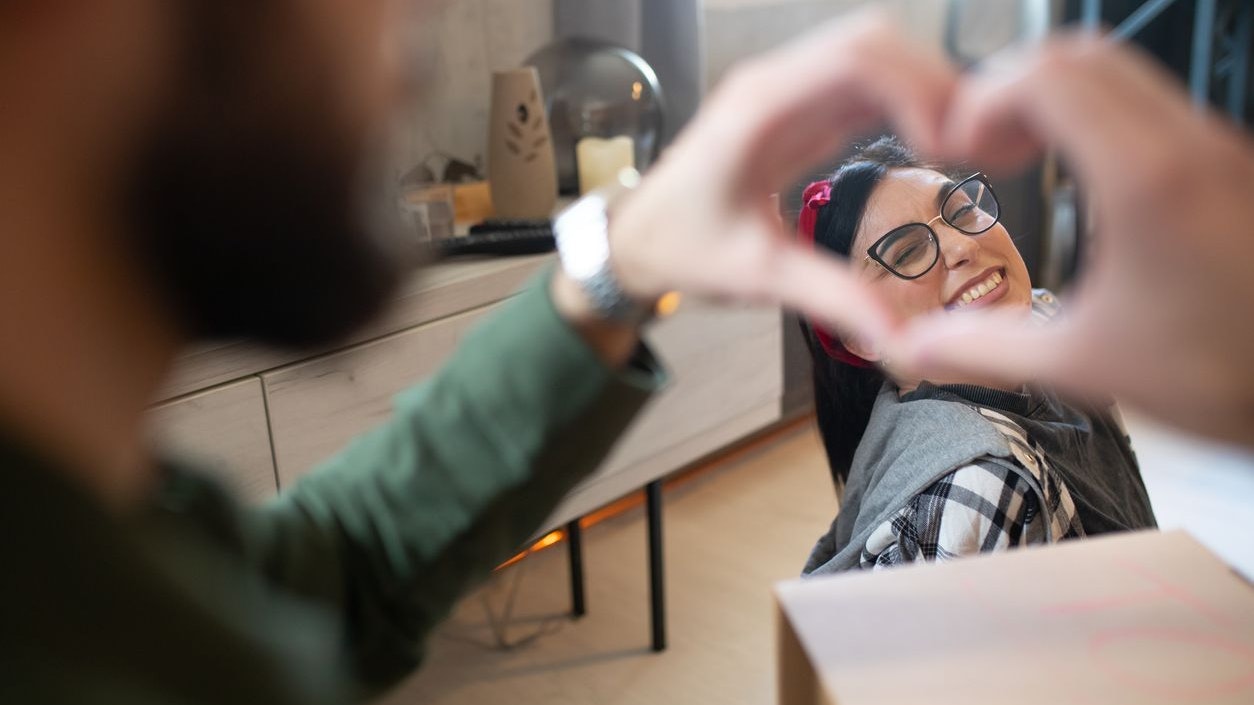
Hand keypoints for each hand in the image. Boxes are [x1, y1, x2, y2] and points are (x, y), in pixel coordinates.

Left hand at [608, 8, 956, 346]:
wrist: (637, 238)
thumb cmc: (683, 247)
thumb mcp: (757, 277)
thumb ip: (830, 298)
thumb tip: (898, 336)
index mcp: (760, 109)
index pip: (855, 58)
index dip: (916, 85)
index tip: (946, 141)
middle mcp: (775, 85)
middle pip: (872, 43)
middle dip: (932, 81)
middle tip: (968, 143)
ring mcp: (787, 92)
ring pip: (873, 56)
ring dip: (923, 87)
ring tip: (957, 144)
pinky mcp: (799, 108)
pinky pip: (863, 84)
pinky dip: (904, 102)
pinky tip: (930, 140)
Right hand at [887, 35, 1253, 445]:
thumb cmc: (1228, 373)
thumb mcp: (1084, 364)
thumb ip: (984, 350)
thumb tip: (916, 347)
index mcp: (1145, 180)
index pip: (1047, 77)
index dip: (985, 99)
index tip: (963, 145)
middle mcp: (1189, 145)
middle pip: (1080, 55)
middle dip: (1014, 88)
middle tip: (986, 144)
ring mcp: (1217, 148)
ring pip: (1121, 71)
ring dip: (1058, 97)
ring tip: (1025, 156)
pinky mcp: (1231, 164)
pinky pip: (1154, 104)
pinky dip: (1099, 116)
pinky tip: (1083, 177)